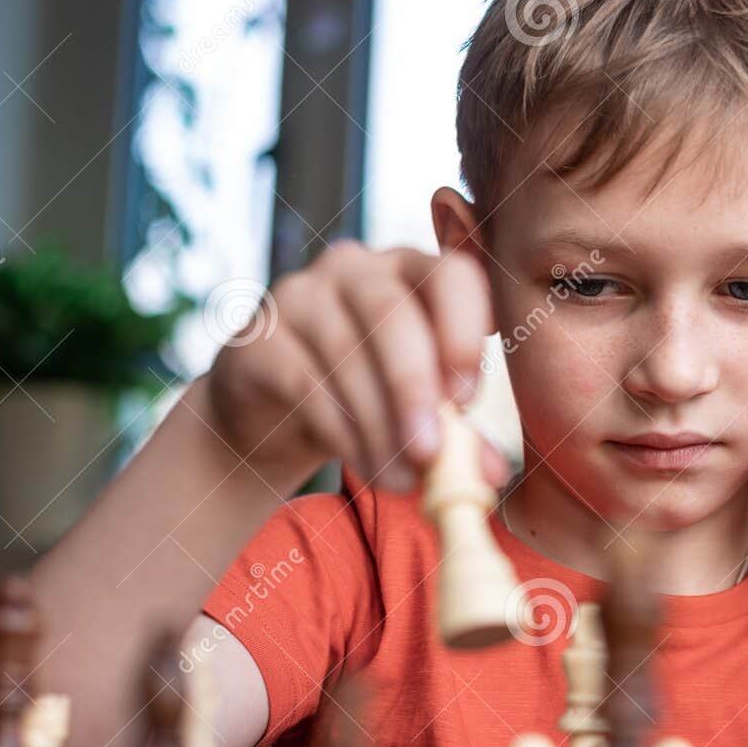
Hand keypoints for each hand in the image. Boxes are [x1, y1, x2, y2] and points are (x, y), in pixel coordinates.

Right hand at [202, 242, 507, 493]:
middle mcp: (355, 267)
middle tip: (431, 453)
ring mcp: (299, 294)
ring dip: (380, 426)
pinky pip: (305, 382)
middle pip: (392, 314)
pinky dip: (342, 432)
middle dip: (416, 389)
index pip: (451, 274)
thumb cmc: (366, 397)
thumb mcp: (419, 409)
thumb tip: (491, 472)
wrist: (274, 413)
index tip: (467, 402)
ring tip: (403, 478)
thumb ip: (459, 433)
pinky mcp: (256, 337)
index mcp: (411, 270)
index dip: (463, 335)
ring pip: (347, 354)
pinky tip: (366, 467)